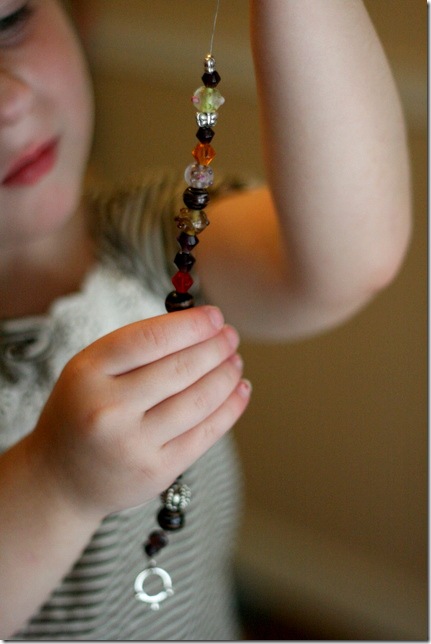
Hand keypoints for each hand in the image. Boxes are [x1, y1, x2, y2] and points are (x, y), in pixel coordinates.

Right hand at [26, 306, 249, 519]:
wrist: (60, 478)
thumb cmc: (81, 411)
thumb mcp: (89, 369)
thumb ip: (135, 347)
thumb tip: (198, 326)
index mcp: (88, 373)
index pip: (150, 338)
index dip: (190, 324)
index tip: (215, 316)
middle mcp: (109, 409)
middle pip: (180, 368)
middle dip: (215, 347)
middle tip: (230, 336)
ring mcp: (133, 443)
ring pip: (198, 400)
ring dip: (226, 375)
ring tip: (235, 361)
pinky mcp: (156, 470)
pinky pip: (205, 434)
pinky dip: (230, 408)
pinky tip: (240, 390)